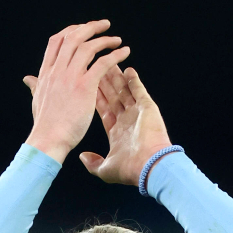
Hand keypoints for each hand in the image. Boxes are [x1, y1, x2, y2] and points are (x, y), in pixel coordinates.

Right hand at [23, 21, 130, 164]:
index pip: (57, 41)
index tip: (82, 29)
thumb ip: (35, 85)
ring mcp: (70, 77)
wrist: (48, 140)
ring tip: (116, 40)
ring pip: (88, 47)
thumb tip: (28, 79)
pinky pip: (102, 63)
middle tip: (103, 25)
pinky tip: (124, 52)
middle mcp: (57, 70)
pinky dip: (115, 55)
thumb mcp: (37, 99)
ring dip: (104, 39)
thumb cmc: (45, 125)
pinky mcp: (84, 87)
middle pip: (72, 37)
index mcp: (47, 72)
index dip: (71, 31)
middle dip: (89, 27)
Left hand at [80, 67, 171, 185]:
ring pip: (124, 91)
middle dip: (104, 82)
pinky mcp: (148, 108)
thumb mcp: (105, 170)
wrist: (150, 167)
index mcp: (117, 132)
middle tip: (96, 67)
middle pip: (113, 96)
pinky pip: (139, 90)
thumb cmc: (130, 169)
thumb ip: (93, 163)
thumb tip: (82, 157)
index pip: (103, 109)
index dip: (95, 97)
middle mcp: (127, 121)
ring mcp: (138, 114)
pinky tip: (127, 69)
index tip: (87, 85)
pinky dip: (133, 80)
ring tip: (108, 63)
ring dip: (116, 78)